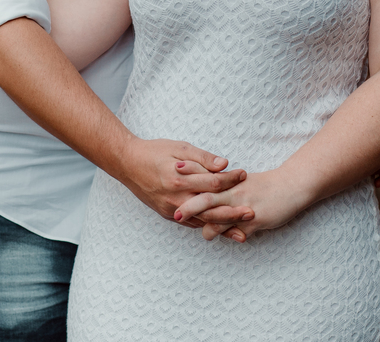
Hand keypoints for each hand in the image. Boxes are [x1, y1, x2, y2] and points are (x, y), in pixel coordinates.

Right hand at [117, 138, 251, 228]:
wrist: (127, 163)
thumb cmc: (154, 151)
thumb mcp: (179, 147)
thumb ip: (202, 158)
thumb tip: (224, 164)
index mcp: (180, 178)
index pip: (212, 182)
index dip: (231, 179)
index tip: (244, 174)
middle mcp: (176, 197)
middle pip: (210, 208)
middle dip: (232, 212)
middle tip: (252, 213)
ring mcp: (171, 208)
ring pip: (201, 220)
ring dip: (222, 226)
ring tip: (242, 232)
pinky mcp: (167, 214)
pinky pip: (190, 224)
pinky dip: (206, 227)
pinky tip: (220, 231)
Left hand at [176, 168, 314, 242]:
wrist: (291, 185)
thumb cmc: (263, 185)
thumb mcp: (241, 181)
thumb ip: (222, 186)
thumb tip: (204, 192)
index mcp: (229, 181)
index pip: (205, 177)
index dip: (190, 175)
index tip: (173, 171)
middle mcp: (234, 192)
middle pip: (208, 198)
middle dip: (191, 207)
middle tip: (175, 214)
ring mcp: (244, 206)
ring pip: (221, 218)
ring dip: (210, 228)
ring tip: (205, 235)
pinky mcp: (255, 220)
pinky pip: (239, 230)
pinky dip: (232, 236)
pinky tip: (230, 241)